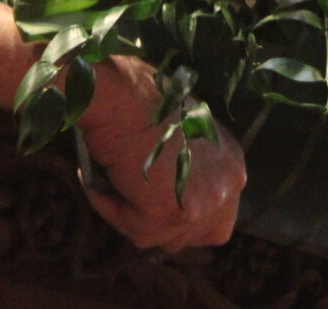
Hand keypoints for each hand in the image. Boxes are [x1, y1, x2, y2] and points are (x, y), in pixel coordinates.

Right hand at [74, 55, 244, 252]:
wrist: (118, 91)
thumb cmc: (139, 94)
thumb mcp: (179, 128)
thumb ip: (187, 161)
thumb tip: (163, 187)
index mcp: (232, 161)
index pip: (221, 211)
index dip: (186, 212)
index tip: (153, 202)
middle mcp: (229, 184)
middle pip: (201, 233)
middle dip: (166, 225)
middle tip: (132, 204)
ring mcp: (204, 202)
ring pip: (163, 236)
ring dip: (132, 215)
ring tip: (107, 186)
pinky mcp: (172, 213)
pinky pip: (135, 230)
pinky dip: (110, 210)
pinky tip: (95, 184)